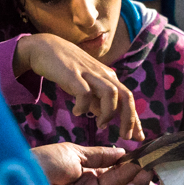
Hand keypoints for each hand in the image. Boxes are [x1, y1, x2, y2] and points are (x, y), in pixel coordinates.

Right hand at [14, 33, 143, 140]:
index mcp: (108, 78)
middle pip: (126, 95)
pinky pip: (84, 92)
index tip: (138, 137)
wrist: (45, 47)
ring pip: (111, 93)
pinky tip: (77, 112)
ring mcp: (89, 73)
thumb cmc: (67, 69)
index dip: (134, 118)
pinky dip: (83, 105)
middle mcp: (103, 74)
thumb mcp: (86, 85)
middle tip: (126, 136)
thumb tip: (105, 118)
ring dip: (108, 112)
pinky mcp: (72, 73)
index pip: (128, 98)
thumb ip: (96, 101)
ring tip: (100, 125)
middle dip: (129, 118)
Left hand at [31, 143, 152, 184]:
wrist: (20, 179)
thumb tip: (122, 152)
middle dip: (132, 178)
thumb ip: (99, 155)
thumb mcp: (73, 153)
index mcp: (83, 177)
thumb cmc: (42, 163)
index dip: (126, 167)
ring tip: (147, 175)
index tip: (141, 158)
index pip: (111, 174)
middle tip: (148, 167)